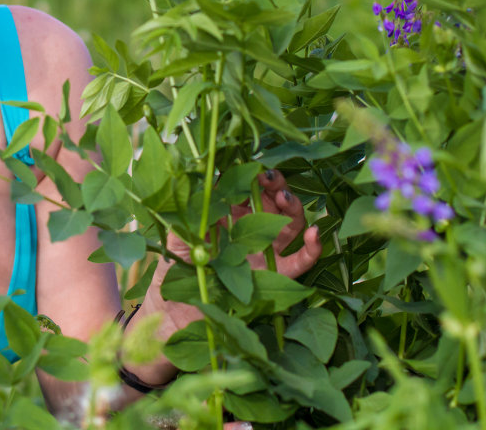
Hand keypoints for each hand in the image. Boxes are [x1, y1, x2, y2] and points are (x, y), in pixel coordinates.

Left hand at [151, 170, 322, 332]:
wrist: (176, 316)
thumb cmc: (172, 274)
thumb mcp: (176, 241)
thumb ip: (188, 218)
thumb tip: (201, 189)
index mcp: (226, 217)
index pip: (245, 190)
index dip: (251, 177)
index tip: (252, 168)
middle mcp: (249, 231)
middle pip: (271, 202)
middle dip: (275, 185)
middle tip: (271, 178)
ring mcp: (265, 253)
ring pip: (290, 224)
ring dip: (294, 208)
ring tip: (286, 198)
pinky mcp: (275, 277)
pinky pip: (301, 262)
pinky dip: (312, 248)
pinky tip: (313, 234)